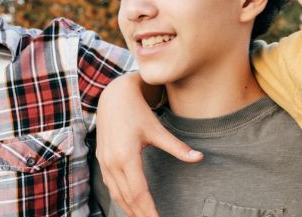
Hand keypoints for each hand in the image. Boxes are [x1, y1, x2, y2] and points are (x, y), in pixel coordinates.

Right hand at [95, 74, 200, 216]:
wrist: (113, 96)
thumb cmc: (137, 111)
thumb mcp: (158, 129)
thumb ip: (178, 147)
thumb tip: (200, 157)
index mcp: (126, 156)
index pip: (138, 193)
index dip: (149, 211)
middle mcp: (112, 162)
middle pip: (127, 199)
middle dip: (141, 215)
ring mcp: (104, 162)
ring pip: (116, 195)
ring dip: (129, 211)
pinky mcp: (102, 161)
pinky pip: (111, 187)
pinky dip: (121, 200)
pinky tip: (130, 206)